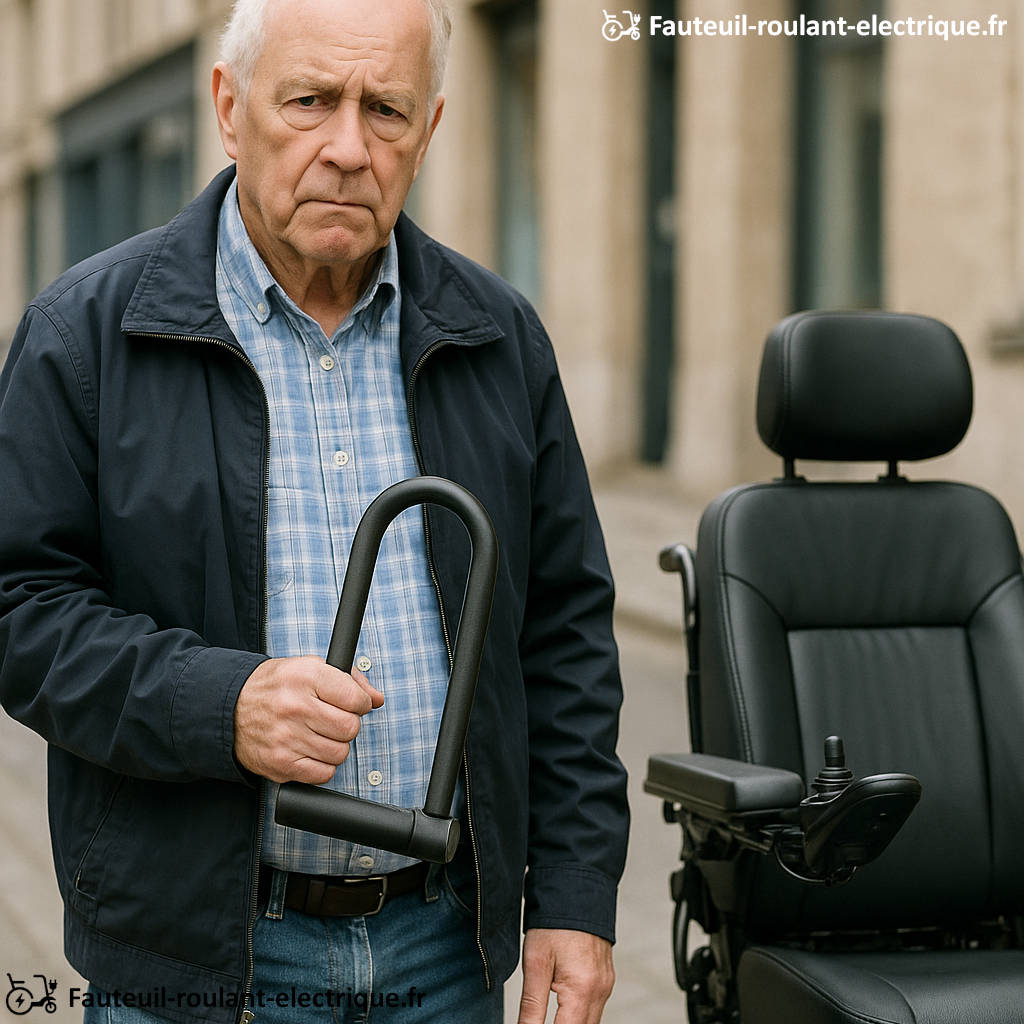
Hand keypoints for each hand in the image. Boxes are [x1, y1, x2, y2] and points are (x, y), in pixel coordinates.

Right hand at [233, 656, 383, 782]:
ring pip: (340, 753)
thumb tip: (376, 699)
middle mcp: (296, 707)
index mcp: (306, 677)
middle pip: (350, 728)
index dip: (360, 703)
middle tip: (332, 720)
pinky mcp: (281, 764)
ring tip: (317, 734)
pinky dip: (322, 765)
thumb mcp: (310, 668)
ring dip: (334, 746)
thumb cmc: (275, 687)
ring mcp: (287, 738)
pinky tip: (309, 750)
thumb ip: (349, 680)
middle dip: (347, 725)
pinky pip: (323, 774)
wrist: (228, 708)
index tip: (351, 704)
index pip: (356, 699)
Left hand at [517, 929, 613, 1023]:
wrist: (575, 891)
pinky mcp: (606, 979)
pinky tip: (562, 1009)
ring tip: (550, 1014)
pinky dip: (578, 1014)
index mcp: (583, 989)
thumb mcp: (535, 964)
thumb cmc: (554, 924)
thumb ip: (531, 1006)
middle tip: (536, 1020)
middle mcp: (600, 991)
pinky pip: (594, 1008)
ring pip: (590, 1023)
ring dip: (571, 1023)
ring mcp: (606, 985)